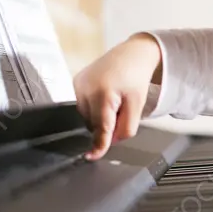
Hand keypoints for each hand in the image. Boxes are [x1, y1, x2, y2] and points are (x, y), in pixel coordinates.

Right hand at [73, 33, 162, 160]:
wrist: (131, 54)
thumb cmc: (136, 77)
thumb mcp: (137, 105)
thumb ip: (126, 128)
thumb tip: (111, 142)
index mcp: (103, 94)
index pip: (100, 128)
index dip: (98, 145)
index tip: (92, 157)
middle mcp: (85, 89)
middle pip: (94, 124)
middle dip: (108, 124)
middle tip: (123, 108)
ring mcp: (78, 85)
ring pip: (88, 117)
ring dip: (101, 116)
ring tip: (114, 99)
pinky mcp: (75, 83)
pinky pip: (84, 106)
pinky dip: (95, 107)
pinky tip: (105, 95)